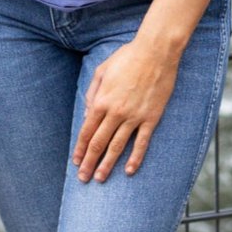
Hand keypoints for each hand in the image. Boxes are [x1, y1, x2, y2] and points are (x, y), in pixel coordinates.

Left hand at [72, 37, 180, 182]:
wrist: (155, 52)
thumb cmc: (127, 58)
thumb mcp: (102, 70)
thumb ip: (92, 93)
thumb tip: (87, 113)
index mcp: (102, 100)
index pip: (87, 131)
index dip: (81, 148)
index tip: (76, 162)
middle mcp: (116, 112)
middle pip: (99, 142)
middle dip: (90, 162)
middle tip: (83, 178)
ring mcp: (134, 117)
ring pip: (117, 146)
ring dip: (108, 164)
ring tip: (100, 178)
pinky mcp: (151, 118)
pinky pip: (141, 143)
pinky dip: (135, 158)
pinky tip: (129, 171)